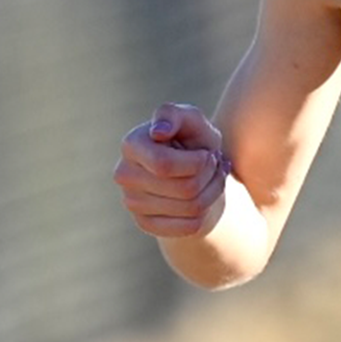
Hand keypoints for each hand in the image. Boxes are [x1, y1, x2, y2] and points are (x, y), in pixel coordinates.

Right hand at [114, 102, 229, 238]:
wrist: (193, 171)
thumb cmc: (191, 140)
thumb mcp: (191, 120)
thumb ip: (175, 114)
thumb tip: (158, 132)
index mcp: (131, 145)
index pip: (165, 165)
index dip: (198, 162)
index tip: (207, 153)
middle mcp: (125, 174)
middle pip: (185, 189)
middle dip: (211, 175)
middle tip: (216, 164)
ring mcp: (132, 202)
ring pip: (191, 208)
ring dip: (214, 190)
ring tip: (214, 176)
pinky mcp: (145, 224)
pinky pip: (190, 227)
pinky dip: (207, 211)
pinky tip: (206, 195)